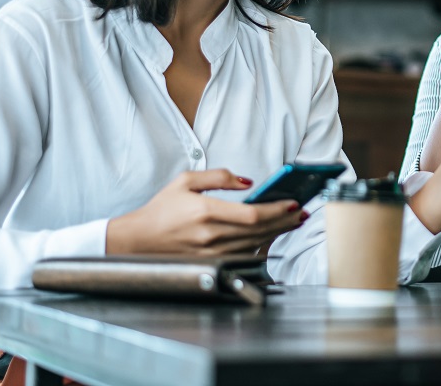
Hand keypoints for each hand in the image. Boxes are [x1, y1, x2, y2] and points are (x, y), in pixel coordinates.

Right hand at [106, 169, 304, 256]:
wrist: (138, 240)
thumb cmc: (161, 209)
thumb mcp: (186, 181)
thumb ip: (219, 177)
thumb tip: (249, 181)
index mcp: (205, 212)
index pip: (251, 214)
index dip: (276, 210)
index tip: (293, 203)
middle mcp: (210, 235)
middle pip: (259, 230)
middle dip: (284, 221)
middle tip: (302, 212)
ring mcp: (211, 253)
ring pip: (254, 243)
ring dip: (277, 233)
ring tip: (293, 221)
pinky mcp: (210, 263)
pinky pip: (243, 254)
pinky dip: (261, 244)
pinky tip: (272, 236)